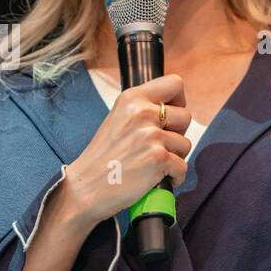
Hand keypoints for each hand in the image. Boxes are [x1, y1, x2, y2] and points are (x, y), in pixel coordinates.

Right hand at [63, 74, 191, 226]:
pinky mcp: (158, 158)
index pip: (175, 83)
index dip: (178, 102)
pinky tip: (155, 179)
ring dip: (174, 157)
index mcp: (132, 98)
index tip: (169, 118)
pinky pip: (182, 167)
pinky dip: (173, 177)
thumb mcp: (118, 119)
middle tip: (156, 147)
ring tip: (151, 164)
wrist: (84, 187)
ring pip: (185, 144)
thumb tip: (173, 110)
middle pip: (185, 116)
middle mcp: (142, 112)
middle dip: (176, 134)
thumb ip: (142, 109)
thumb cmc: (102, 158)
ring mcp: (151, 135)